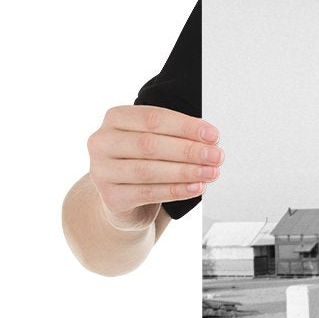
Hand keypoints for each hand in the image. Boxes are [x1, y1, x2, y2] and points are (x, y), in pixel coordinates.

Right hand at [87, 105, 222, 228]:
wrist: (123, 199)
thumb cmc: (144, 162)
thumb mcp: (157, 141)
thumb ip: (178, 136)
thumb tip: (210, 140)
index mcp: (116, 119)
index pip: (153, 118)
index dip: (186, 127)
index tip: (212, 135)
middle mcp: (102, 142)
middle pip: (150, 144)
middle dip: (189, 150)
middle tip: (216, 155)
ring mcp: (102, 171)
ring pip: (149, 170)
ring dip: (186, 171)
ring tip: (211, 173)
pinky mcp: (111, 197)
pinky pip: (148, 193)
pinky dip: (176, 190)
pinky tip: (196, 187)